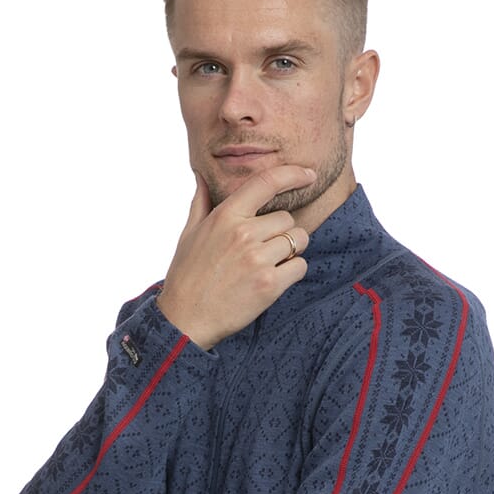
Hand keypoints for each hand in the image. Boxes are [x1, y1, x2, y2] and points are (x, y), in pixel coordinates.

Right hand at [157, 165, 314, 349]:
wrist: (185, 319)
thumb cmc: (186, 276)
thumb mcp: (189, 234)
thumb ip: (201, 202)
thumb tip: (202, 177)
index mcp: (225, 216)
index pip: (266, 183)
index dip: (292, 174)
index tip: (308, 175)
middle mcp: (244, 234)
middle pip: (287, 219)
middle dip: (282, 233)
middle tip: (263, 251)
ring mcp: (258, 259)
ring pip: (298, 240)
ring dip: (290, 252)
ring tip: (267, 265)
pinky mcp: (270, 284)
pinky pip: (300, 266)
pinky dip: (293, 272)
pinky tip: (274, 280)